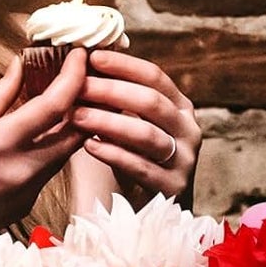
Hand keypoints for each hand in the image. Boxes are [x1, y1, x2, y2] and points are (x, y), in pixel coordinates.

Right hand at [0, 50, 88, 238]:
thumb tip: (21, 67)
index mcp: (1, 144)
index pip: (57, 104)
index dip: (75, 75)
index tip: (78, 54)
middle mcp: (23, 170)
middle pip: (76, 130)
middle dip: (82, 100)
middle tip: (73, 75)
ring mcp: (28, 193)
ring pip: (65, 151)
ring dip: (67, 124)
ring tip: (52, 98)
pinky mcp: (26, 206)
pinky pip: (48, 170)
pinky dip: (48, 147)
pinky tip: (32, 135)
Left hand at [71, 48, 200, 201]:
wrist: (156, 208)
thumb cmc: (138, 157)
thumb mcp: (134, 124)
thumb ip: (119, 98)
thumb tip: (85, 61)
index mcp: (180, 107)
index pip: (155, 77)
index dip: (124, 65)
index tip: (93, 57)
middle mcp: (188, 130)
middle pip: (151, 102)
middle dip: (111, 91)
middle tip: (78, 86)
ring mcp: (185, 160)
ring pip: (146, 134)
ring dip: (108, 122)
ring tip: (76, 116)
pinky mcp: (172, 187)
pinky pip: (141, 167)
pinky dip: (113, 154)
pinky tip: (89, 145)